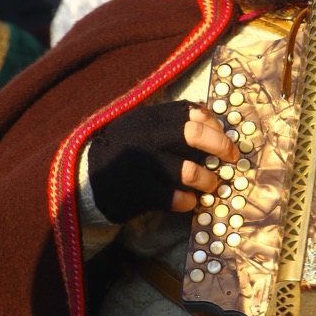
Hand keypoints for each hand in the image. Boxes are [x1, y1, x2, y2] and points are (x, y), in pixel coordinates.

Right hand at [87, 100, 238, 222]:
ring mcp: (143, 165)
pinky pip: (176, 198)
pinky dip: (188, 202)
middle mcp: (147, 138)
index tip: (224, 136)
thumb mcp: (140, 126)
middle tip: (232, 158)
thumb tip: (211, 124)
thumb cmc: (121, 152)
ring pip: (191, 172)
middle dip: (222, 146)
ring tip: (211, 186)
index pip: (192, 112)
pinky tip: (189, 202)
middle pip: (196, 134)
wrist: (82, 180)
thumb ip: (168, 122)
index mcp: (150, 118)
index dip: (215, 124)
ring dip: (209, 181)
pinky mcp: (139, 192)